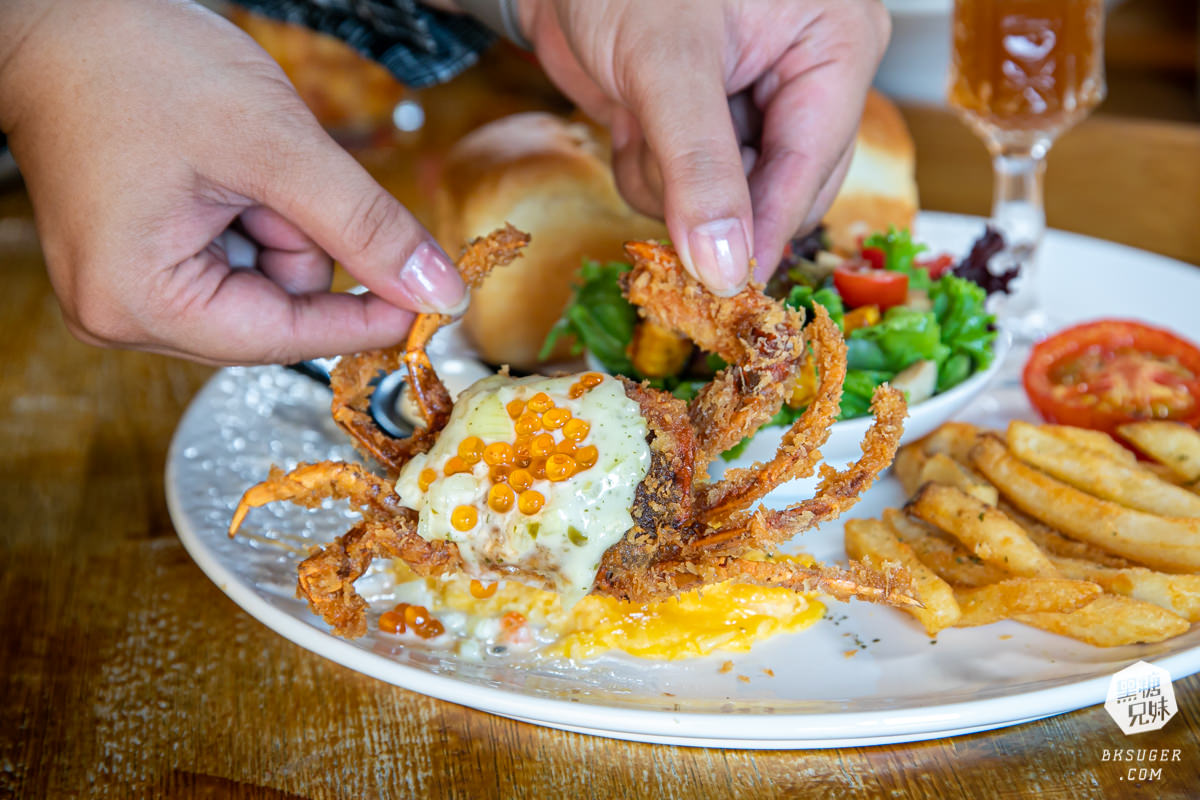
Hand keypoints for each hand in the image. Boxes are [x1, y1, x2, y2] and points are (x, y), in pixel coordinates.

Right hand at [0, 0, 465, 364]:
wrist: (62, 16)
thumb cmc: (140, 64)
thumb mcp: (277, 147)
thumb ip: (366, 229)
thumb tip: (438, 293)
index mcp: (142, 302)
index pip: (289, 340)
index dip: (370, 318)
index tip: (435, 300)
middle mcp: (125, 315)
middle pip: (276, 315)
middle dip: (300, 244)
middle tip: (274, 177)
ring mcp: (130, 291)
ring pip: (264, 286)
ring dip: (279, 225)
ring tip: (234, 163)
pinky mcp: (143, 264)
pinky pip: (236, 263)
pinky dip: (255, 217)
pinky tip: (224, 172)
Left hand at [518, 0, 890, 292]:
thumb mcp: (667, 64)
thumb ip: (699, 167)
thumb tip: (726, 264)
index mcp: (835, 45)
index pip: (814, 165)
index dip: (765, 226)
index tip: (726, 284)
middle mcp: (807, 82)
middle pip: (781, 194)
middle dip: (707, 195)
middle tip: (659, 175)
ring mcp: (756, 110)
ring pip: (730, 206)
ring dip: (669, 184)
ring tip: (639, 119)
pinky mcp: (709, 132)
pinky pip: (690, 195)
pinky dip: (650, 174)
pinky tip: (632, 123)